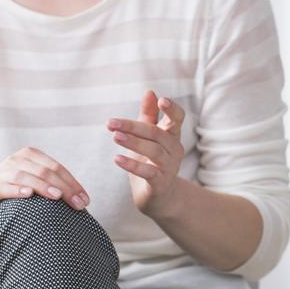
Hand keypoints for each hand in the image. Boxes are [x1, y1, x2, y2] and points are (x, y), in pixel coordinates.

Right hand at [0, 147, 88, 219]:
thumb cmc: (15, 189)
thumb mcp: (35, 182)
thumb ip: (54, 184)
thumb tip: (83, 200)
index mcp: (31, 155)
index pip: (57, 168)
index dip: (73, 183)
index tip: (85, 200)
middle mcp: (16, 160)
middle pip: (45, 172)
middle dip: (64, 188)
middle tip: (78, 205)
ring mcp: (2, 172)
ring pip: (25, 176)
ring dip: (43, 186)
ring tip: (57, 196)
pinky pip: (3, 187)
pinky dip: (16, 190)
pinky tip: (28, 195)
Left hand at [110, 89, 185, 216]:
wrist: (158, 197)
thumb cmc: (152, 161)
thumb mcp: (149, 137)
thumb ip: (149, 115)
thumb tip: (150, 91)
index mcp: (172, 135)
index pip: (178, 118)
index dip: (172, 109)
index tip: (161, 100)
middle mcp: (175, 149)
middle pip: (157, 133)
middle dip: (133, 126)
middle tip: (111, 122)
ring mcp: (169, 167)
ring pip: (153, 151)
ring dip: (133, 142)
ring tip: (114, 137)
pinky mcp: (160, 183)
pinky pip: (148, 172)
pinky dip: (132, 165)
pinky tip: (117, 159)